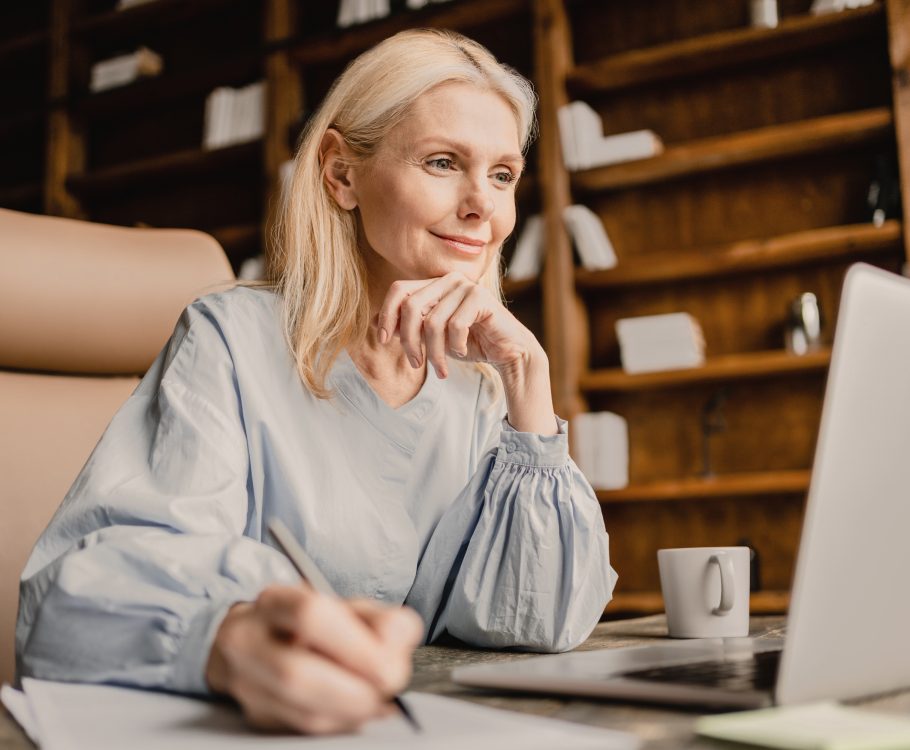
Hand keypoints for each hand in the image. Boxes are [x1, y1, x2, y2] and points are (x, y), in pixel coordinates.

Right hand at [206, 585, 422, 734]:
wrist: (269, 641)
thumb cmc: (320, 625)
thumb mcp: (354, 609)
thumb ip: (383, 623)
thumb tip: (395, 653)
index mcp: (275, 602)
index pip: (310, 616)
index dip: (355, 647)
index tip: (390, 666)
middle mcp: (247, 640)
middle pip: (296, 673)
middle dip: (353, 691)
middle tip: (386, 691)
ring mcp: (245, 682)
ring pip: (299, 712)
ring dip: (350, 712)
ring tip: (376, 701)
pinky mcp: (255, 716)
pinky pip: (303, 729)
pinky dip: (340, 724)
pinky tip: (357, 711)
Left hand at [376, 272, 541, 378]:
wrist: (507, 352)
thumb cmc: (469, 343)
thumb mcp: (432, 337)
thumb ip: (408, 327)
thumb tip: (376, 322)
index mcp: (434, 284)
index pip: (399, 290)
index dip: (388, 315)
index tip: (386, 341)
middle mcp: (448, 280)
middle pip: (411, 306)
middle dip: (409, 341)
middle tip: (416, 363)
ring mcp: (465, 286)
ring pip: (432, 322)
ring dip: (434, 352)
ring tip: (441, 369)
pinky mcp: (480, 298)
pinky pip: (455, 325)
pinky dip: (455, 346)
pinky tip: (462, 352)